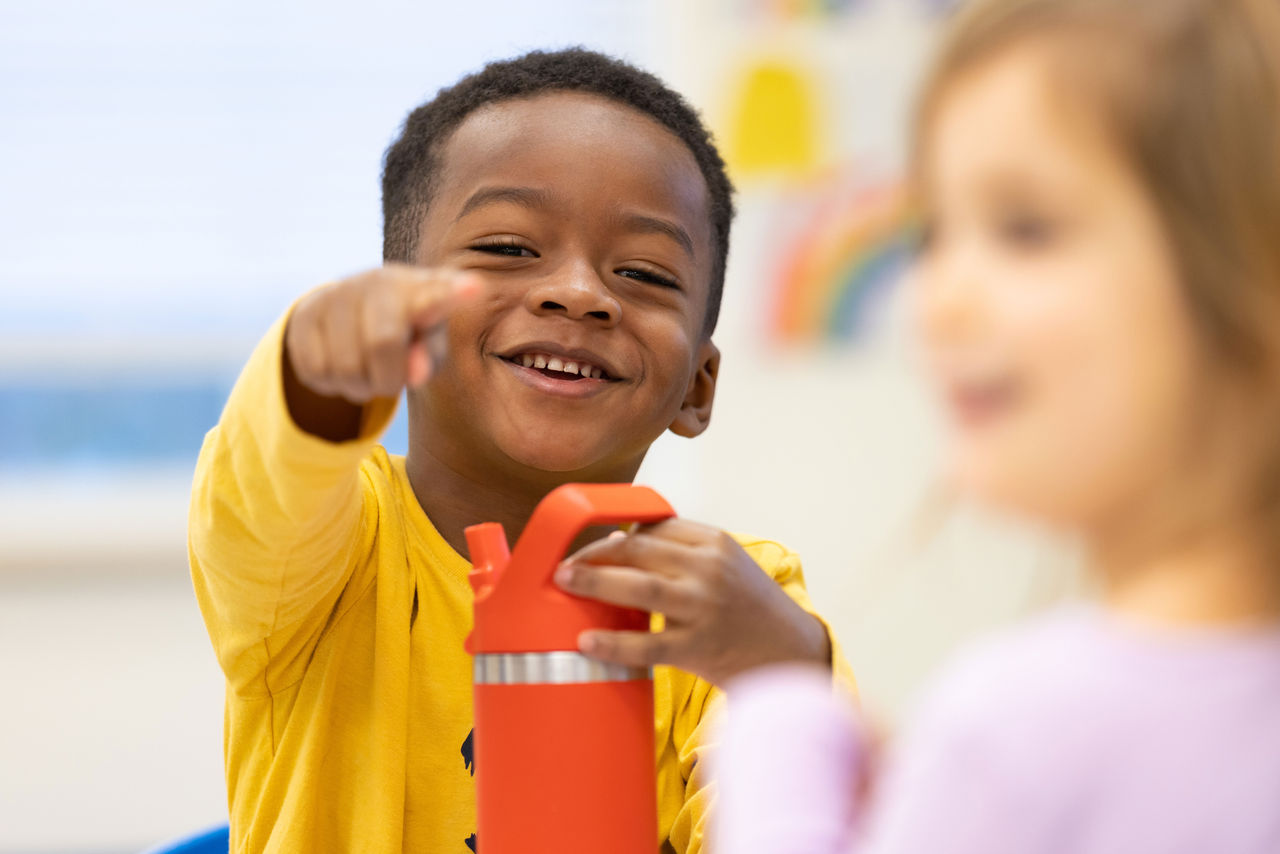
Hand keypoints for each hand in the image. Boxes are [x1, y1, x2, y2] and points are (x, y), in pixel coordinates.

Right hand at [282, 264, 480, 439]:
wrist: (347, 314)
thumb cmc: (405, 333)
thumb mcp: (427, 344)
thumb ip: (429, 357)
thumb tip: (415, 374)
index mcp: (417, 287)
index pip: (435, 292)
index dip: (452, 294)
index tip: (474, 289)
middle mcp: (375, 282)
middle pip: (382, 342)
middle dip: (389, 377)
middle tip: (391, 382)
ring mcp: (335, 295)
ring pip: (345, 365)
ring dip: (360, 387)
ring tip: (367, 375)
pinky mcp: (302, 318)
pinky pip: (316, 370)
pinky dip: (332, 384)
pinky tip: (341, 368)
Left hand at [555, 520, 831, 686]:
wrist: (792, 656)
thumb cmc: (750, 609)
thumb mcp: (725, 566)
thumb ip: (678, 552)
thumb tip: (616, 540)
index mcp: (715, 542)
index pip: (654, 528)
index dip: (615, 534)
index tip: (587, 544)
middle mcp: (710, 569)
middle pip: (640, 551)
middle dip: (595, 554)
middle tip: (562, 564)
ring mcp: (705, 608)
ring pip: (639, 588)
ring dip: (595, 582)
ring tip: (563, 582)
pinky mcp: (700, 648)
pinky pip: (647, 645)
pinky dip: (613, 642)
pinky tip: (586, 642)